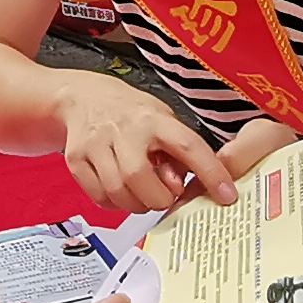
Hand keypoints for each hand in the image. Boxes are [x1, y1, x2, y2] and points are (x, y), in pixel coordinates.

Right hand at [54, 76, 237, 215]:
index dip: (211, 173)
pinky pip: (99, 197)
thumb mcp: (162, 121)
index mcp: (154, 119)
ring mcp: (96, 144)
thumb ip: (177, 154)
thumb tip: (182, 188)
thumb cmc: (131, 114)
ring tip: (142, 195)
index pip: (188, 146)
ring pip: (117, 192)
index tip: (226, 194)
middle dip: (157, 199)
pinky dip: (114, 204)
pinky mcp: (76, 159)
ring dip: (136, 205)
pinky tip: (121, 193)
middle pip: (140, 177)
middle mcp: (124, 129)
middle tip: (163, 197)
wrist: (82, 97)